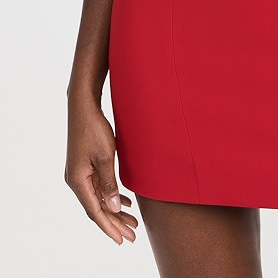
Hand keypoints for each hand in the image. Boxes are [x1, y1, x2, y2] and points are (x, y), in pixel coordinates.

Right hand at [65, 95, 137, 244]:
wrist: (83, 106)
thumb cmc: (94, 129)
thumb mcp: (105, 157)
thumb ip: (109, 184)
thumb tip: (112, 208)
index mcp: (78, 181)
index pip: (94, 212)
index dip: (109, 227)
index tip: (122, 240)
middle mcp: (76, 181)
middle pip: (97, 208)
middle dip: (115, 223)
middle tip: (133, 235)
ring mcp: (80, 173)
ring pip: (99, 198)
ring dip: (114, 211)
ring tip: (132, 221)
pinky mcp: (85, 166)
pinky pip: (99, 187)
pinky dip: (111, 196)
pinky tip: (124, 202)